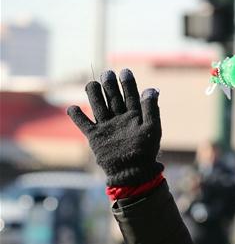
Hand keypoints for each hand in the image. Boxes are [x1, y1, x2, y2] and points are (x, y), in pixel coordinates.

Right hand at [67, 69, 162, 185]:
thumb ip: (151, 110)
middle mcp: (119, 119)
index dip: (128, 84)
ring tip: (92, 84)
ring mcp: (106, 126)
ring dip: (95, 94)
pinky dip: (77, 116)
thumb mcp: (151, 129)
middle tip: (107, 73)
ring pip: (98, 106)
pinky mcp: (95, 136)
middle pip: (113, 98)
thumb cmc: (145, 152)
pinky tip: (73, 107)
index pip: (130, 96)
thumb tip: (152, 89)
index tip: (125, 71)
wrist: (132, 172)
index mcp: (134, 117)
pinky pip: (83, 123)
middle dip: (110, 85)